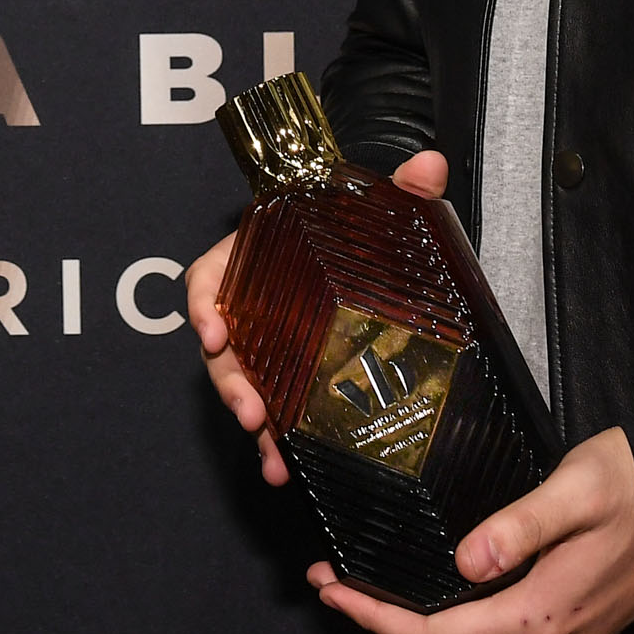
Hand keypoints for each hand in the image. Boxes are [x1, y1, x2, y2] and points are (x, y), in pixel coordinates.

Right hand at [190, 150, 449, 488]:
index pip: (211, 276)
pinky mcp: (283, 378)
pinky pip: (268, 409)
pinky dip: (271, 440)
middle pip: (222, 344)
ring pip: (240, 382)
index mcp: (255, 258)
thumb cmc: (356, 231)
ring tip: (267, 446)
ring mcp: (264, 345)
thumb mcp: (377, 209)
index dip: (203, 304)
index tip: (212, 331)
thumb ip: (402, 187)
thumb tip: (430, 165)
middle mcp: (250, 304)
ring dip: (248, 416)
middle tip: (248, 410)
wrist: (369, 260)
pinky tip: (283, 468)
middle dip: (229, 380)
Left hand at [308, 426, 633, 633]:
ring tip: (369, 581)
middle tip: (334, 581)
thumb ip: (517, 527)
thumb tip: (463, 560)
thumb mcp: (574, 490)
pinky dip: (451, 618)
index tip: (331, 590)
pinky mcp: (571, 631)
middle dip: (383, 618)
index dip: (375, 618)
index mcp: (539, 616)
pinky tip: (431, 586)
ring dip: (414, 620)